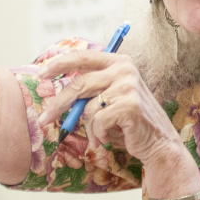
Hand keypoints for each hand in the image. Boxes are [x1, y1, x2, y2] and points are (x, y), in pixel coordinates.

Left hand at [36, 51, 183, 164]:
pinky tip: (110, 136)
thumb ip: (91, 88)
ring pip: (88, 108)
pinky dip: (99, 134)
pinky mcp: (129, 105)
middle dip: (58, 103)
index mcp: (118, 61)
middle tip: (43, 118)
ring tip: (100, 134)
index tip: (41, 74)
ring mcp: (128, 86)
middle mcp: (124, 69)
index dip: (59, 64)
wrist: (158, 142)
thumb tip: (57, 90)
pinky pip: (98, 121)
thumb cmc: (129, 121)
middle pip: (79, 83)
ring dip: (89, 127)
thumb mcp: (110, 97)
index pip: (82, 56)